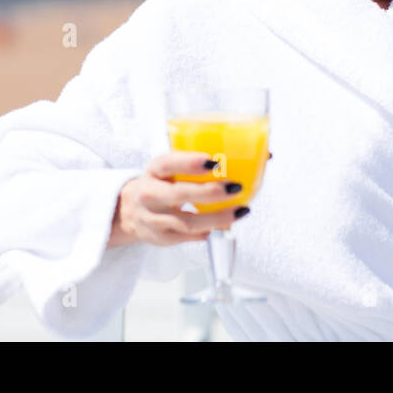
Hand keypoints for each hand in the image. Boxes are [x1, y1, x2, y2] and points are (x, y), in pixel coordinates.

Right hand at [108, 152, 249, 247]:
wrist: (128, 211)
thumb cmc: (161, 183)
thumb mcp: (171, 167)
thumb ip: (205, 160)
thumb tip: (263, 154)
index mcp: (154, 170)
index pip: (168, 163)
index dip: (190, 162)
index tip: (213, 161)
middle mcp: (150, 194)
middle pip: (180, 194)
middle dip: (210, 192)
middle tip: (236, 187)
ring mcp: (154, 219)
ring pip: (188, 222)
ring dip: (218, 217)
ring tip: (241, 210)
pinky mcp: (162, 239)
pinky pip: (190, 237)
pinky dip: (211, 231)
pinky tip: (225, 223)